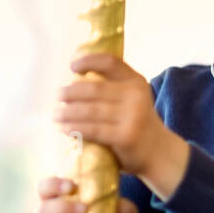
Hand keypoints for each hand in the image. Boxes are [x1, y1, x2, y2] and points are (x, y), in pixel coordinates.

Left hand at [53, 54, 163, 175]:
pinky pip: (92, 129)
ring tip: (55, 114)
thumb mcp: (132, 99)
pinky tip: (63, 128)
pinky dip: (74, 128)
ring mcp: (132, 116)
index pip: (110, 63)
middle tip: (57, 96)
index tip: (71, 66)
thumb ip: (112, 89)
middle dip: (70, 92)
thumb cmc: (136, 123)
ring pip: (90, 111)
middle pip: (94, 89)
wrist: (158, 152)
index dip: (88, 61)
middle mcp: (135, 95)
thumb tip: (72, 82)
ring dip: (67, 112)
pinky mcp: (125, 136)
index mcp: (135, 81)